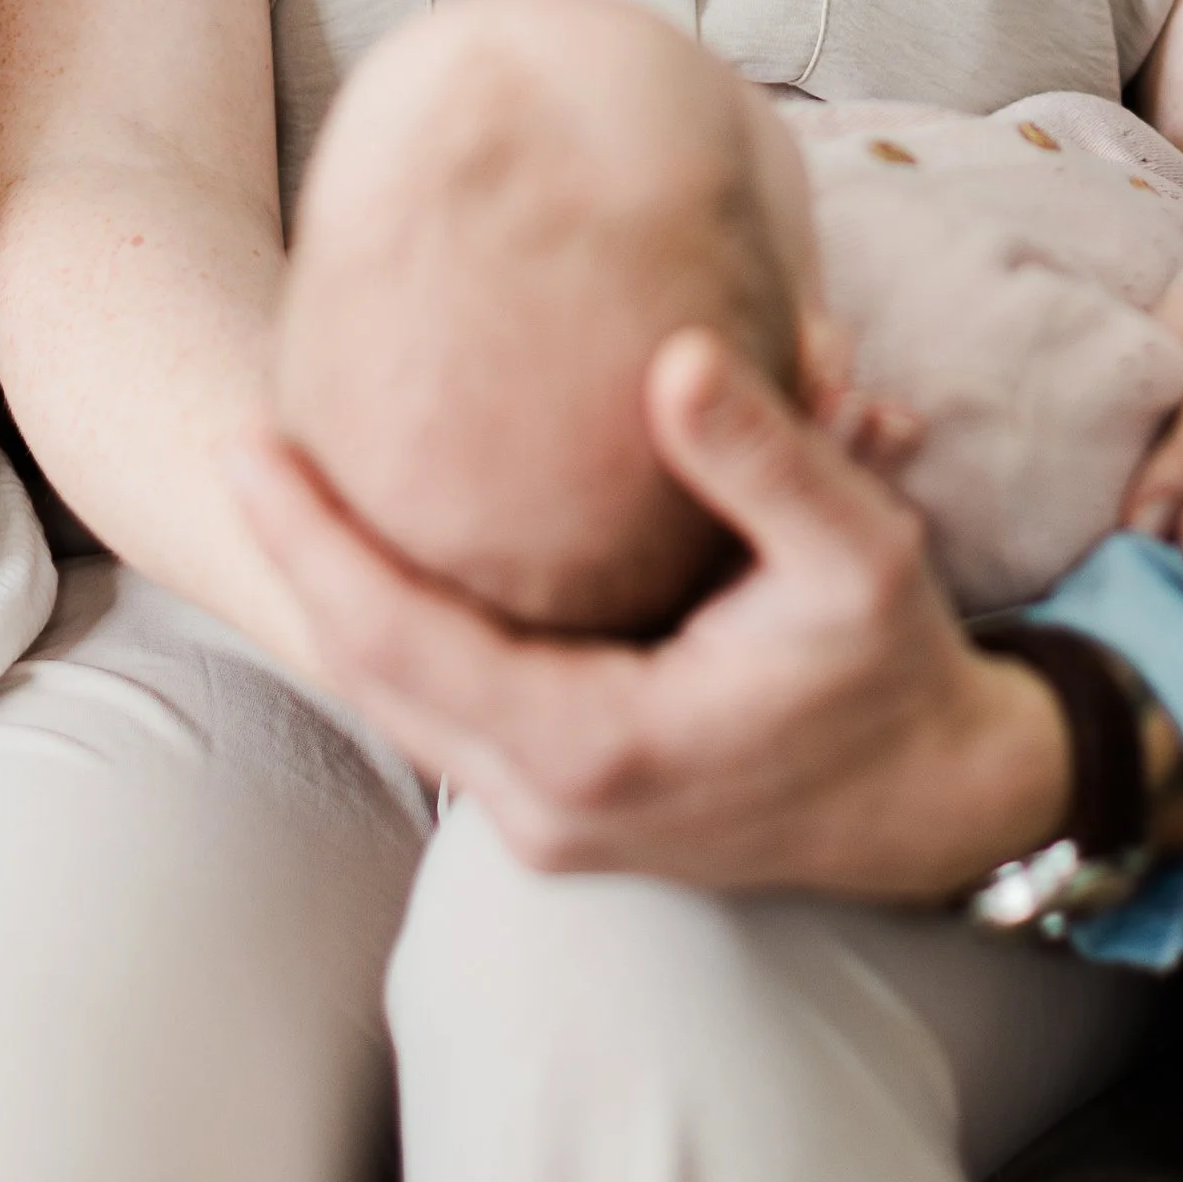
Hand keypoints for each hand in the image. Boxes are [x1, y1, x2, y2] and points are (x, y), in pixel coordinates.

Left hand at [231, 325, 1072, 901]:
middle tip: (243, 441)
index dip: (313, 539)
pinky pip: (443, 721)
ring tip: (285, 489)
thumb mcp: (860, 553)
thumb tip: (673, 356)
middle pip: (368, 675)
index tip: (250, 443)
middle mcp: (548, 804)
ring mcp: (549, 825)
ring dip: (338, 601)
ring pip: (397, 707)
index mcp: (597, 742)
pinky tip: (378, 562)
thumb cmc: (896, 673)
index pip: (397, 638)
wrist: (939, 804)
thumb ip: (762, 457)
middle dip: (298, 559)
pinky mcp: (562, 816)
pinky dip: (396, 642)